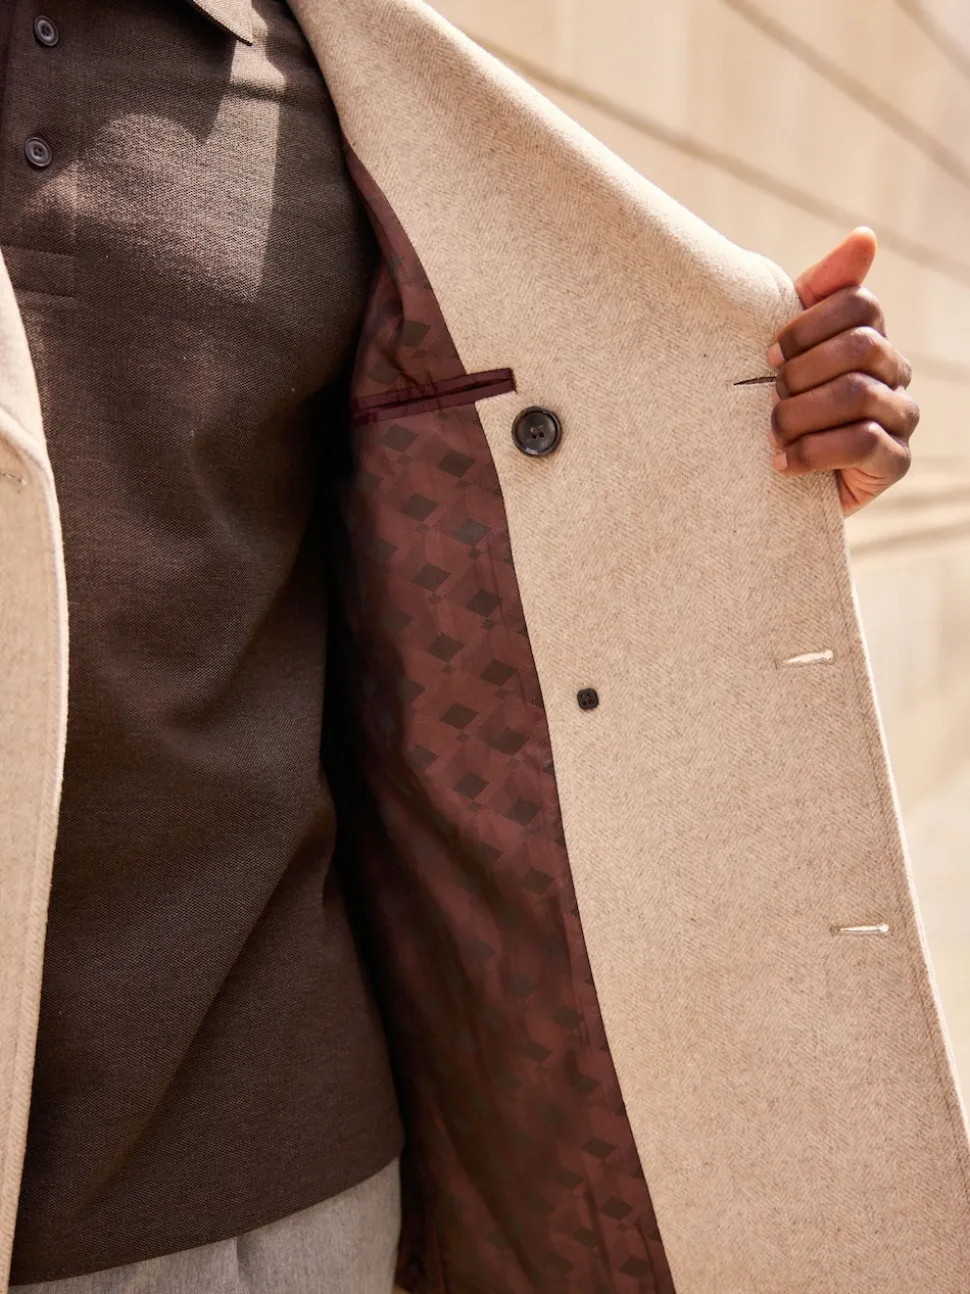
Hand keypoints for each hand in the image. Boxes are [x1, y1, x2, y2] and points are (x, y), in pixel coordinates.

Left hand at [767, 227, 918, 514]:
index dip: (808, 325)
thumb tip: (865, 236)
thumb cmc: (776, 407)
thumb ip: (816, 292)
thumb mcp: (785, 349)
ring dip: (801, 414)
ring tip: (771, 433)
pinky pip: (863, 443)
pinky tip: (783, 463)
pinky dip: (813, 452)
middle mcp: (895, 372)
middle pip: (861, 347)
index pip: (859, 305)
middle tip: (769, 397)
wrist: (767, 486)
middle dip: (802, 373)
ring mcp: (901, 417)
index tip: (768, 356)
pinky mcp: (895, 462)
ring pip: (858, 394)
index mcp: (871, 337)